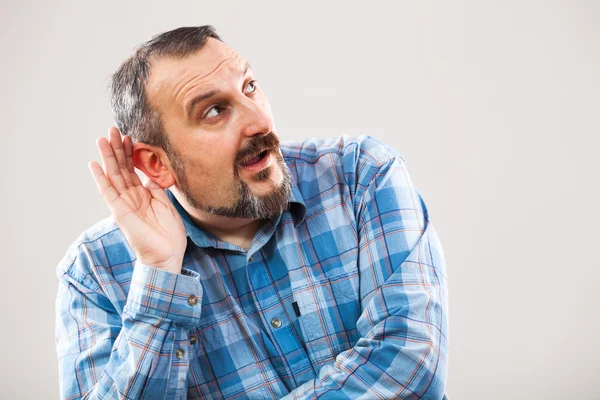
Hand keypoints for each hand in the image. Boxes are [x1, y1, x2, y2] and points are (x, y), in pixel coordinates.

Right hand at [89, 127, 186, 273]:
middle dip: (117, 148)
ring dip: (108, 157)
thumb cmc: (168, 233)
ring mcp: (123, 203)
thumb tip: (152, 170)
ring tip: (102, 138)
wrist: (167, 254)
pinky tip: (94, 164)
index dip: (130, 152)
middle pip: (121, 168)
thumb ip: (157, 186)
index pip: (133, 169)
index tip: (129, 136)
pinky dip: (100, 178)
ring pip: (113, 175)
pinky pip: (108, 193)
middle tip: (112, 129)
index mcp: (143, 194)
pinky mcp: (119, 211)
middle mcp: (130, 196)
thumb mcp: (166, 203)